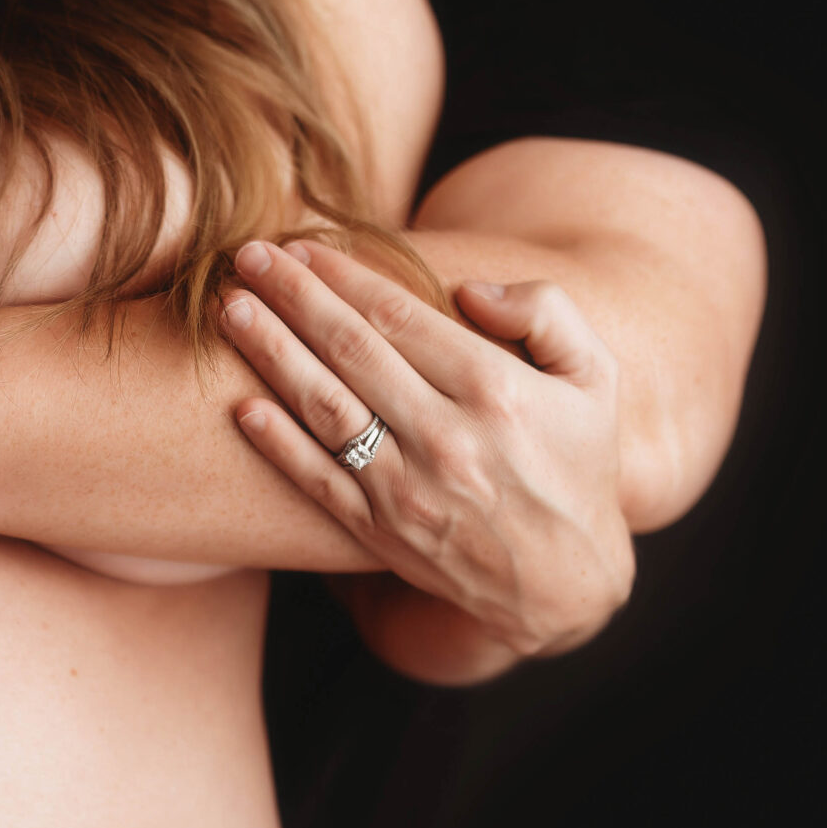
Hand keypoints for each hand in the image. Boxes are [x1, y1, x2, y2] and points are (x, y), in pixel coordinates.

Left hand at [223, 239, 632, 658]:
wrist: (563, 581)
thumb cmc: (576, 463)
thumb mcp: (596, 377)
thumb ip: (547, 312)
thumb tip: (469, 288)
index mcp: (494, 388)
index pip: (398, 316)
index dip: (343, 275)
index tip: (302, 246)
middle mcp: (445, 436)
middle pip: (349, 350)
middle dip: (292, 297)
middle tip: (246, 257)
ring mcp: (407, 488)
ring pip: (324, 408)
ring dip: (271, 354)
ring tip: (230, 312)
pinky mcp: (380, 531)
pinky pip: (317, 481)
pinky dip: (276, 445)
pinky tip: (241, 408)